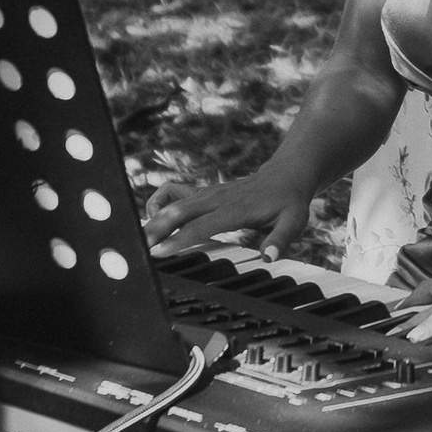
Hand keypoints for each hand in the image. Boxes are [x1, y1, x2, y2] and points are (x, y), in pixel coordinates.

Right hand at [144, 159, 317, 255]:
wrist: (286, 174)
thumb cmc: (289, 202)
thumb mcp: (294, 222)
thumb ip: (280, 239)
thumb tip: (269, 257)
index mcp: (235, 209)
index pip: (201, 226)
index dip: (179, 240)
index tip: (159, 252)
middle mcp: (217, 198)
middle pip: (179, 212)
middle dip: (156, 229)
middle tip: (138, 248)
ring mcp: (208, 193)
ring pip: (173, 202)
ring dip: (153, 219)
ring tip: (138, 239)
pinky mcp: (204, 191)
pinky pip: (174, 192)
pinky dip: (159, 202)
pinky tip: (155, 217)